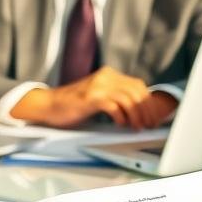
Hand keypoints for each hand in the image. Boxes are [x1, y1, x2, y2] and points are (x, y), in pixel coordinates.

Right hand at [10, 68, 177, 129]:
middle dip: (146, 110)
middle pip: (136, 91)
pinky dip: (121, 117)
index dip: (148, 102)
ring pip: (128, 99)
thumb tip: (138, 111)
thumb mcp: (99, 96)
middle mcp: (106, 76)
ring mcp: (98, 86)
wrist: (49, 105)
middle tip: (148, 124)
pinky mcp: (90, 97)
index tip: (152, 116)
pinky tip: (121, 124)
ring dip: (136, 116)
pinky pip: (114, 106)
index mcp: (109, 74)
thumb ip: (116, 97)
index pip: (138, 85)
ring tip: (136, 127)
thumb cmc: (73, 104)